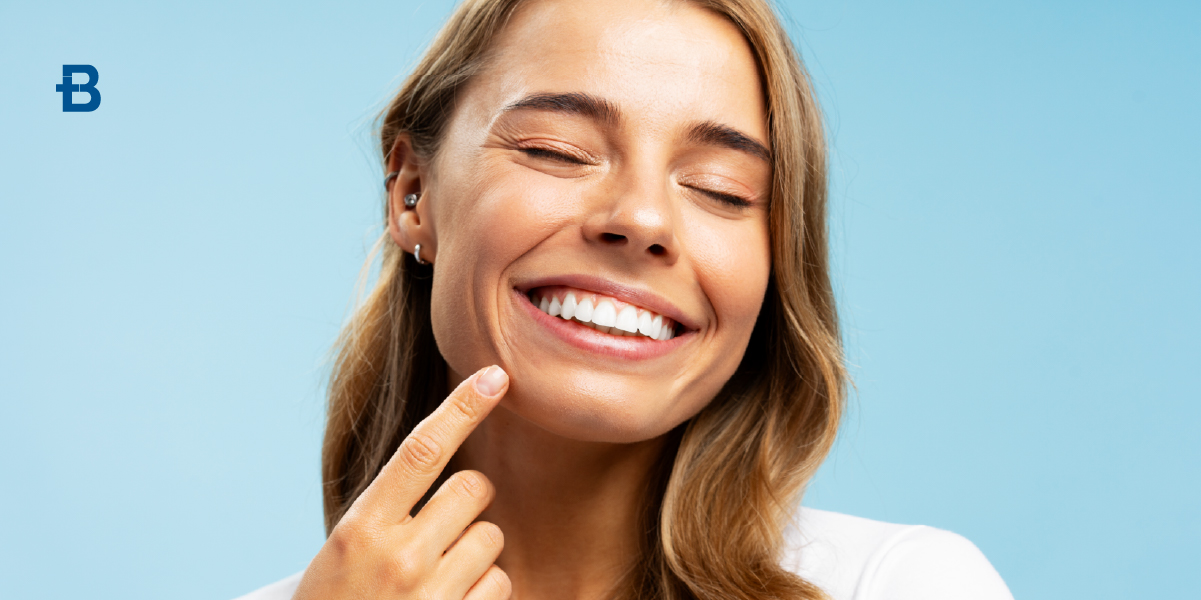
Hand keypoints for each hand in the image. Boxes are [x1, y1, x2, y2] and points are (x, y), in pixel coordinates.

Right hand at [293, 365, 511, 599]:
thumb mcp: (347, 548)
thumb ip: (393, 506)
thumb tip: (452, 457)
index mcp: (361, 527)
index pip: (422, 449)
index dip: (463, 406)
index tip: (496, 375)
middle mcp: (397, 556)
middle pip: (473, 488)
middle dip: (468, 501)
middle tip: (440, 527)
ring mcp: (430, 595)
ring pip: (492, 537)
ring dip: (476, 550)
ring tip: (437, 576)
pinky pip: (500, 583)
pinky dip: (484, 590)